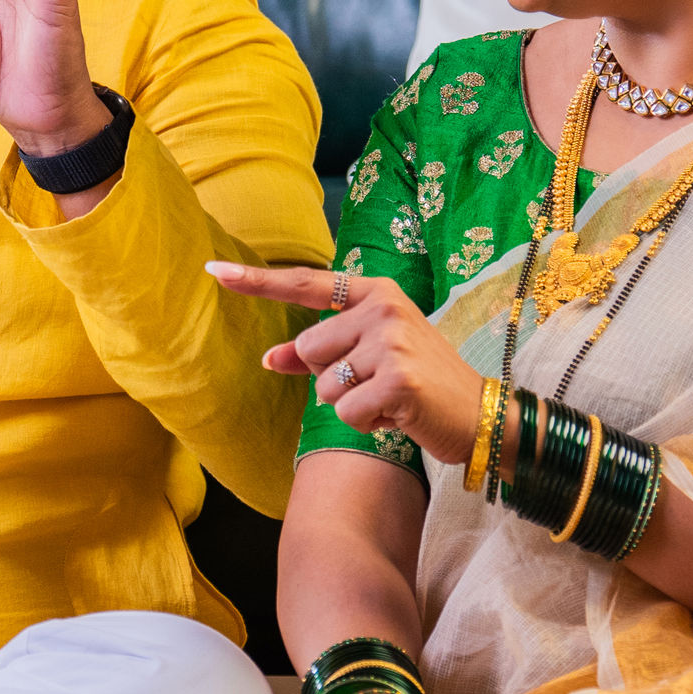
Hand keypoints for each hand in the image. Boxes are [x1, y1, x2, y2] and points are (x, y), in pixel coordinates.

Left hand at [212, 262, 484, 464]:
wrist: (480, 414)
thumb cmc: (419, 383)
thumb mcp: (371, 357)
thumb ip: (319, 355)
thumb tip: (268, 359)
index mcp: (375, 293)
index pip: (306, 284)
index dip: (256, 281)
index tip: (212, 269)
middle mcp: (382, 308)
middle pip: (307, 350)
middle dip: (331, 378)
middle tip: (376, 383)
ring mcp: (392, 342)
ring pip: (324, 387)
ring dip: (350, 405)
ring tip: (390, 398)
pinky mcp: (398, 380)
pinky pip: (347, 413)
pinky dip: (367, 424)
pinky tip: (398, 414)